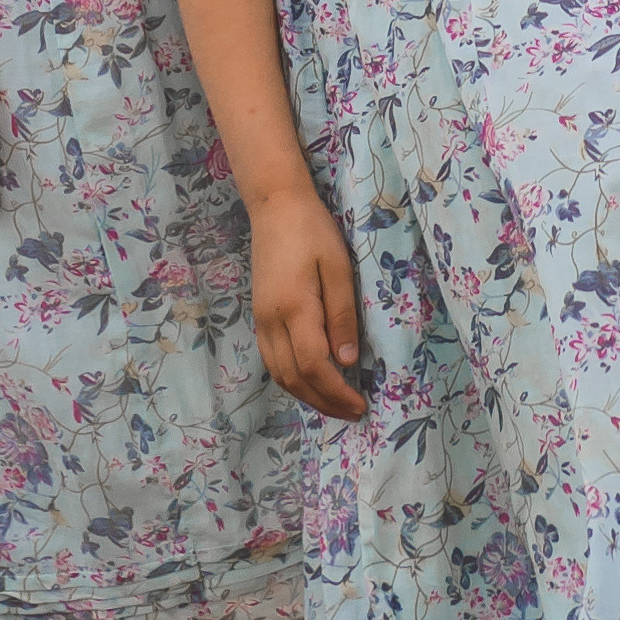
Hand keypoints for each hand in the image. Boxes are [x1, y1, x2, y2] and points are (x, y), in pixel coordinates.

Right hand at [250, 185, 366, 420]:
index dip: (336, 392)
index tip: (360, 405)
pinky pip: (273, 360)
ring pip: (279, 374)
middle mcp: (271, 321)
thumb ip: (342, 315)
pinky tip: (312, 380)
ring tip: (335, 404)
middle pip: (293, 378)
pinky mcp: (259, 315)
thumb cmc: (313, 231)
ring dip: (306, 396)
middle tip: (353, 412)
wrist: (275, 207)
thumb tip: (347, 362)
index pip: (313, 366)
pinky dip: (292, 379)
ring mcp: (261, 320)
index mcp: (294, 308)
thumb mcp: (339, 268)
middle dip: (323, 402)